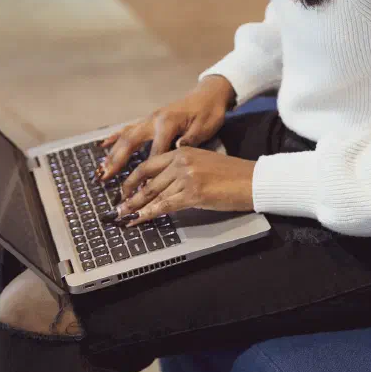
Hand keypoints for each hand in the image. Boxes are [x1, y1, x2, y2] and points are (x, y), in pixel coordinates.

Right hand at [97, 76, 235, 180]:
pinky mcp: (149, 119)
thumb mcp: (205, 127)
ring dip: (112, 153)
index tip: (141, 189)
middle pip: (131, 142)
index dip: (148, 172)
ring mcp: (149, 119)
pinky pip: (128, 128)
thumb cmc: (209, 113)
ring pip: (126, 136)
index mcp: (168, 124)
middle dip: (117, 161)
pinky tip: (103, 145)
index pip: (155, 152)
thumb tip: (176, 150)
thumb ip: (190, 139)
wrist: (209, 95)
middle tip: (105, 177)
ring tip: (102, 169)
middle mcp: (154, 120)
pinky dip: (115, 137)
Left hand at [115, 147, 255, 225]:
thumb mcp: (202, 164)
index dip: (133, 179)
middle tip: (118, 207)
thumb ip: (181, 170)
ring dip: (136, 208)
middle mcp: (181, 161)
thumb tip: (161, 188)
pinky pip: (165, 205)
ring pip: (153, 194)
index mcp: (182, 151)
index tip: (124, 190)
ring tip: (124, 216)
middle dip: (130, 196)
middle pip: (147, 180)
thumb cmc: (231, 175)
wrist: (252, 180)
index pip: (149, 165)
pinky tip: (139, 220)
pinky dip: (148, 214)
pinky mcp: (193, 193)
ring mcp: (186, 176)